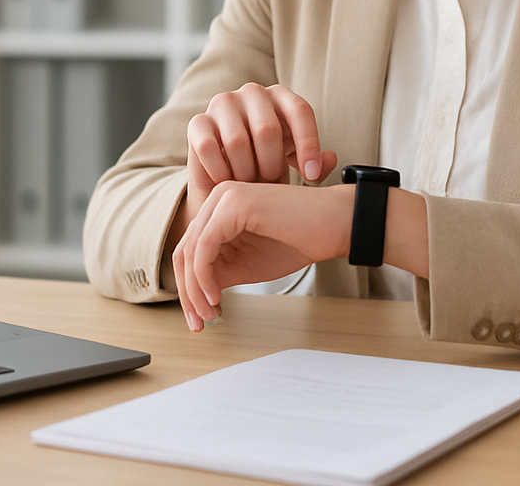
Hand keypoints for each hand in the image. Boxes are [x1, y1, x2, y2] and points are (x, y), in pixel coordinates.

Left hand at [173, 181, 352, 330]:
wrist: (336, 224)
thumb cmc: (299, 240)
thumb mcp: (248, 262)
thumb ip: (219, 272)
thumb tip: (194, 297)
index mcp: (219, 207)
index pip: (188, 249)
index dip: (188, 287)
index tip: (197, 316)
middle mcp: (218, 197)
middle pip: (183, 250)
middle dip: (188, 292)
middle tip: (198, 321)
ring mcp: (224, 197)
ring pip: (190, 250)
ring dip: (196, 289)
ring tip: (210, 313)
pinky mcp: (234, 204)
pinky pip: (205, 246)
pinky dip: (205, 277)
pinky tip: (216, 296)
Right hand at [182, 83, 336, 217]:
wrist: (226, 181)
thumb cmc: (268, 166)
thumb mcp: (297, 165)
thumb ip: (316, 164)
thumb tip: (330, 159)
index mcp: (281, 96)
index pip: (300, 111)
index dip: (309, 144)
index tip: (311, 176)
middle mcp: (252, 92)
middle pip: (267, 129)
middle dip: (272, 165)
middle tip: (271, 183)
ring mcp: (222, 103)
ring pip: (237, 142)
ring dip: (246, 172)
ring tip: (250, 184)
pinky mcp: (197, 122)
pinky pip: (210, 148)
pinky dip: (221, 171)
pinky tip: (227, 182)